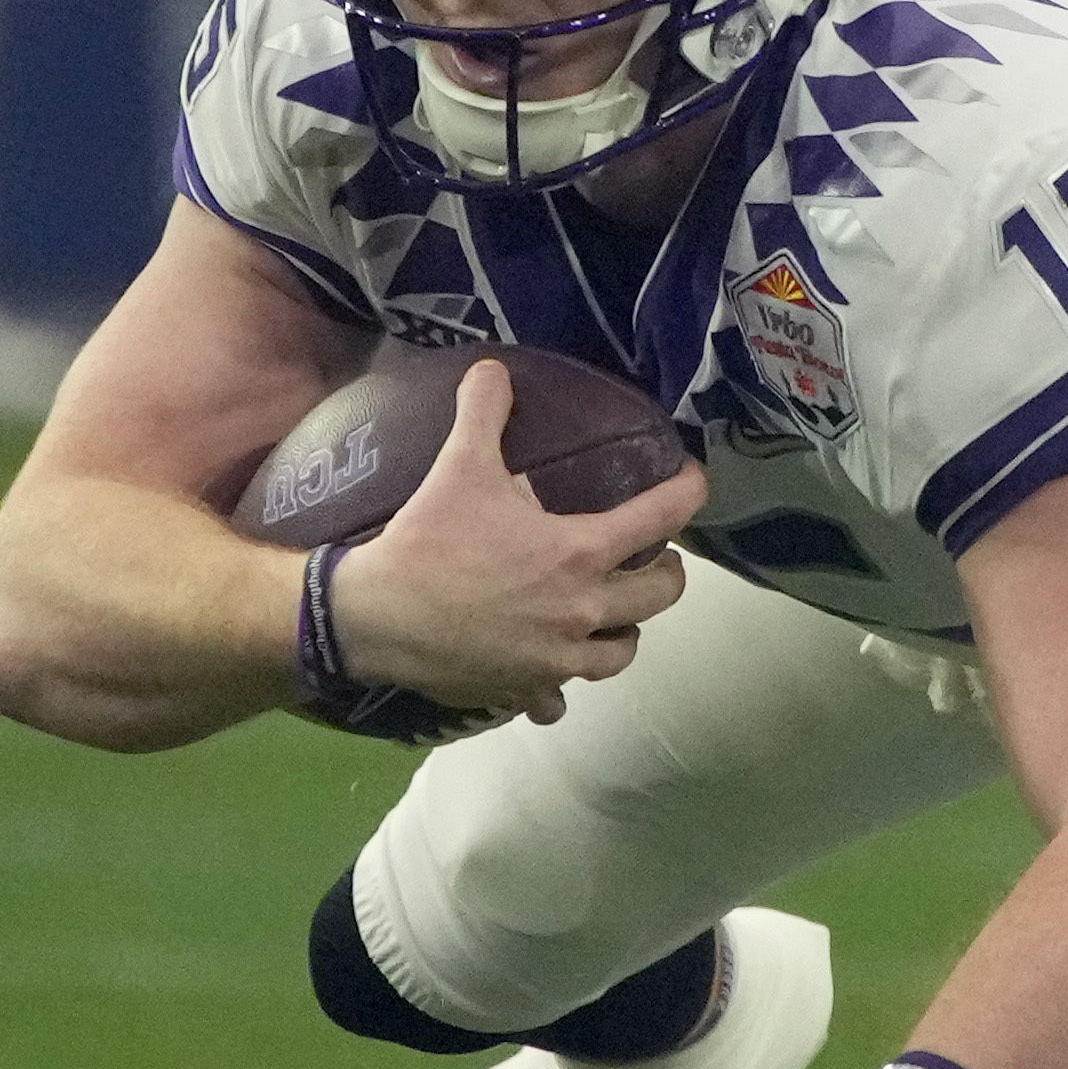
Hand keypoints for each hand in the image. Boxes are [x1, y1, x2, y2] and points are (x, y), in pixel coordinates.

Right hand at [333, 359, 703, 721]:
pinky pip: (560, 698)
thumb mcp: (458, 467)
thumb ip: (483, 415)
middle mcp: (584, 610)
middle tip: (654, 558)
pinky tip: (550, 674)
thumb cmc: (427, 540)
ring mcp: (558, 657)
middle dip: (666, 573)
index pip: (663, 518)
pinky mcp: (526, 689)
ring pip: (621, 653)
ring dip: (624, 630)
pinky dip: (559, 688)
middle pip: (661, 596)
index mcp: (580, 553)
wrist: (373, 617)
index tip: (694, 482)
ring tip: (611, 613)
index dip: (689, 493)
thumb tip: (493, 369)